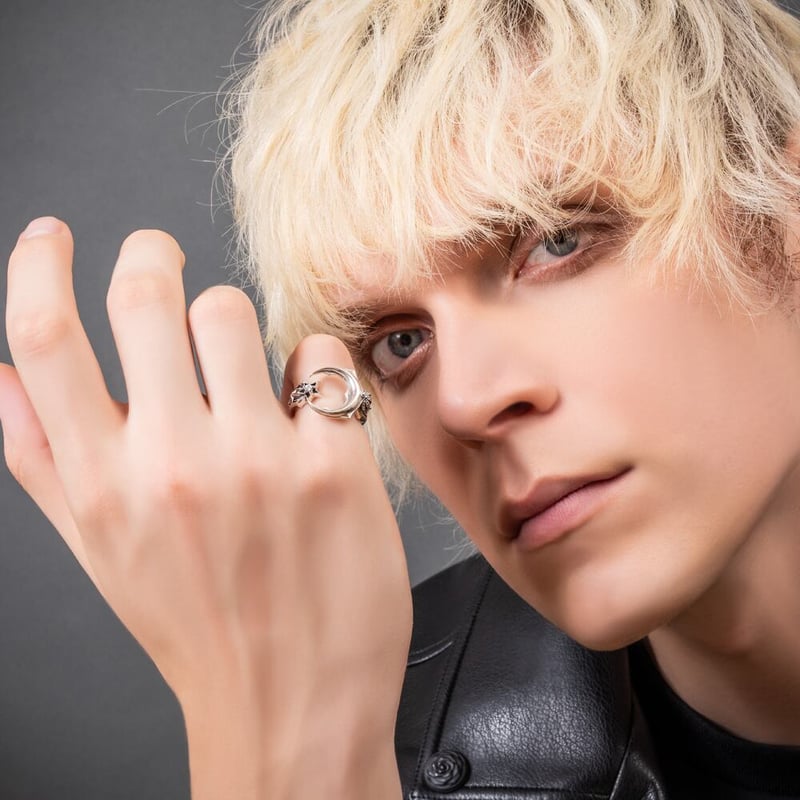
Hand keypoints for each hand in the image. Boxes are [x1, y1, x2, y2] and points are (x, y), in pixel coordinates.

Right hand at [0, 218, 411, 798]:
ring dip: (233, 321)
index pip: (44, 340)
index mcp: (103, 485)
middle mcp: (174, 466)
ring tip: (244, 368)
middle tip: (161, 260)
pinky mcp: (334, 465)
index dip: (39, 267)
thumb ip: (45, 460)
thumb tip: (5, 375)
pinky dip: (311, 368)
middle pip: (144, 296)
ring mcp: (258, 461)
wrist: (290, 703)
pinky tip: (307, 412)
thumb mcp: (102, 552)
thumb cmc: (198, 625)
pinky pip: (317, 357)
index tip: (53, 236)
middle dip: (150, 255)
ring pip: (232, 311)